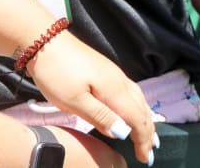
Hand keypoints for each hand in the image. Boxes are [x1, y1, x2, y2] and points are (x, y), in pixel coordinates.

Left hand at [28, 31, 156, 165]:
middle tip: (152, 153)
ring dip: (146, 118)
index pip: (137, 118)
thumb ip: (100, 116)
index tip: (146, 159)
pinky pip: (132, 93)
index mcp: (114, 90)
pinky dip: (138, 107)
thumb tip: (124, 132)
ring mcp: (115, 75)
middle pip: (142, 109)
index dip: (143, 139)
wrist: (47, 42)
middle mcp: (121, 81)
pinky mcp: (108, 72)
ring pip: (139, 100)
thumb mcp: (74, 100)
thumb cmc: (57, 73)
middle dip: (149, 131)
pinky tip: (134, 110)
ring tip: (150, 134)